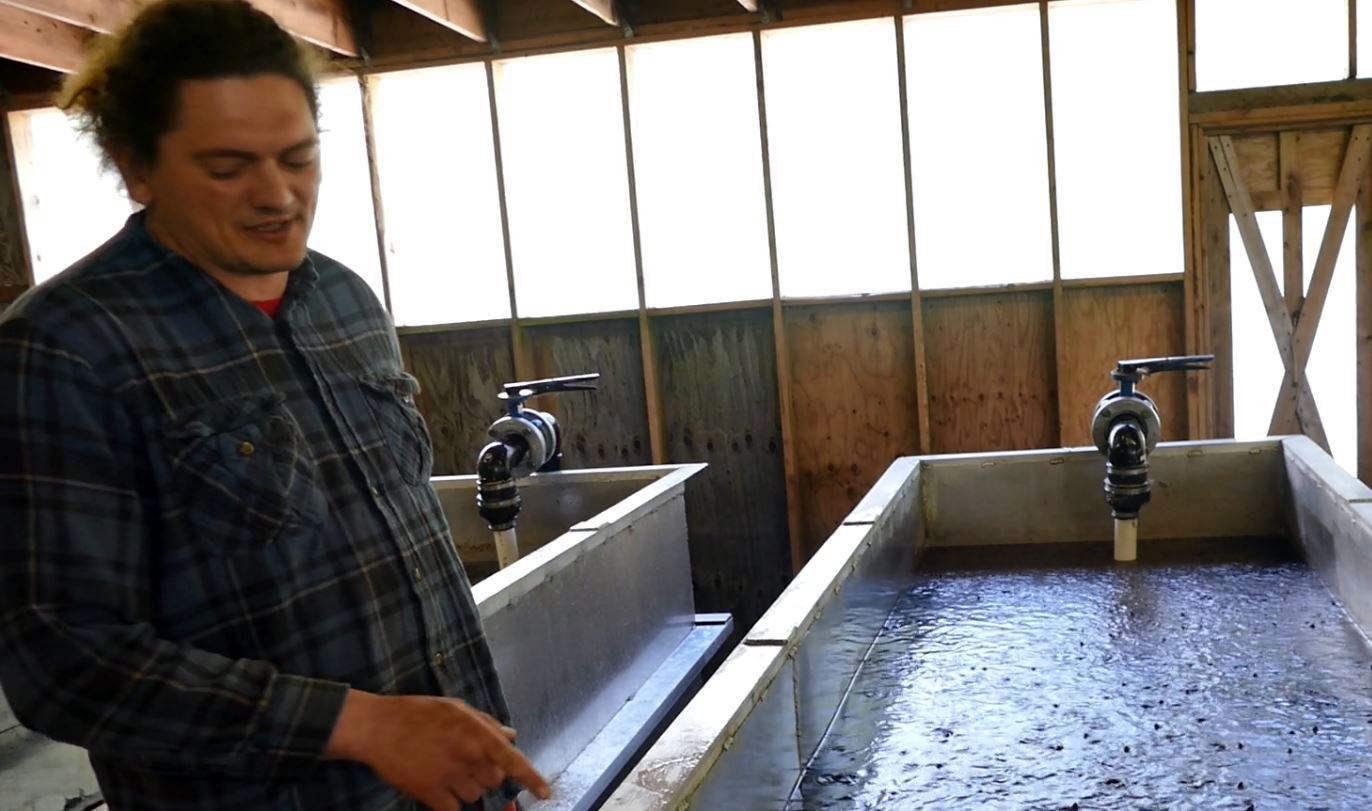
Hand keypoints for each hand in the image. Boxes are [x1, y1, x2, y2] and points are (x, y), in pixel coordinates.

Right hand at [325, 689, 550, 809]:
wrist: (378, 728)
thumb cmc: (418, 713)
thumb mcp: (457, 709)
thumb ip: (487, 724)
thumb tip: (512, 735)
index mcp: (477, 734)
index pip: (514, 760)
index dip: (532, 779)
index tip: (545, 794)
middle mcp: (469, 757)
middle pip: (495, 780)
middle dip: (486, 772)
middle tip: (465, 759)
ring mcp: (450, 778)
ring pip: (476, 796)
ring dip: (468, 787)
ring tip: (446, 767)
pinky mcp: (431, 795)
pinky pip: (455, 809)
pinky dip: (451, 802)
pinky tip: (438, 785)